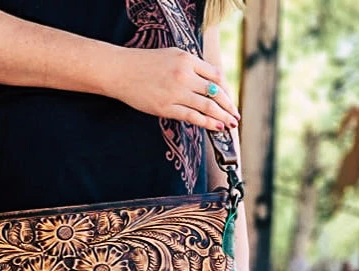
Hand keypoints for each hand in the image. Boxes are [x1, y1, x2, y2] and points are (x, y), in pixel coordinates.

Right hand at [110, 46, 239, 131]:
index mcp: (188, 59)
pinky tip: (216, 127)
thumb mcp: (172, 55)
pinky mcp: (166, 107)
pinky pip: (192, 117)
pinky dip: (207, 123)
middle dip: (228, 106)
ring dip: (222, 117)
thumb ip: (191, 66)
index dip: (226, 90)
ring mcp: (176, 93)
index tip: (230, 99)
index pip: (216, 76)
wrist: (122, 71)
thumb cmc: (146, 63)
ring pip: (207, 106)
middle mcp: (185, 75)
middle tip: (236, 115)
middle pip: (215, 92)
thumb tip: (209, 82)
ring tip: (230, 124)